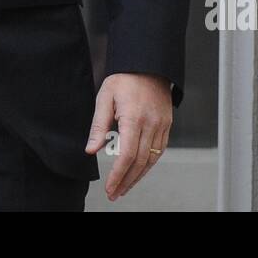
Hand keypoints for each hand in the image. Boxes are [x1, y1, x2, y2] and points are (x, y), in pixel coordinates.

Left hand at [85, 72, 172, 200]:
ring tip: (125, 187)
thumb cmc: (125, 78)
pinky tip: (139, 171)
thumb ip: (98, 125)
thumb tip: (91, 149)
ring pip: (152, 159)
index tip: (110, 187)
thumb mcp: (104, 97)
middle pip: (140, 162)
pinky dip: (149, 164)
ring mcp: (161, 125)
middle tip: (115, 193)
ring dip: (138, 177)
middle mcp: (151, 124)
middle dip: (126, 181)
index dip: (118, 175)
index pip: (127, 155)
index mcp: (134, 118)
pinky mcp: (167, 125)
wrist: (148, 64)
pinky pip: (159, 150)